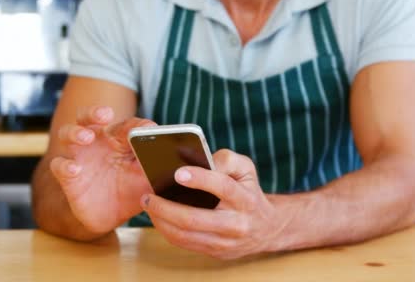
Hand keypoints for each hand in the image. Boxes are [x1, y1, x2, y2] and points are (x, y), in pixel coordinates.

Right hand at [50, 106, 154, 234]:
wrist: (111, 216)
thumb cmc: (133, 190)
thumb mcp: (150, 180)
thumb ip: (161, 169)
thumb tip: (179, 162)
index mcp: (120, 139)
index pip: (127, 125)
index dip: (136, 125)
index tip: (149, 128)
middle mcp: (98, 142)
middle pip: (90, 118)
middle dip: (95, 113)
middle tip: (105, 115)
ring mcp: (81, 156)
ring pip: (69, 133)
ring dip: (76, 132)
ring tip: (86, 137)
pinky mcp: (69, 176)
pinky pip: (60, 165)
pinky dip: (65, 166)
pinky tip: (75, 169)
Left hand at [141, 149, 286, 259]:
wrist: (266, 228)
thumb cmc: (249, 190)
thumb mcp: (246, 169)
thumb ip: (225, 160)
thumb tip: (196, 160)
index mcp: (246, 199)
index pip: (223, 187)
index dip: (200, 179)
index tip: (178, 173)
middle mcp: (237, 224)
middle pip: (195, 219)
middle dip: (166, 207)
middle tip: (148, 195)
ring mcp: (225, 242)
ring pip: (185, 235)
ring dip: (161, 221)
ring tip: (148, 206)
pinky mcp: (216, 253)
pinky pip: (185, 244)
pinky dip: (167, 230)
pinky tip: (158, 218)